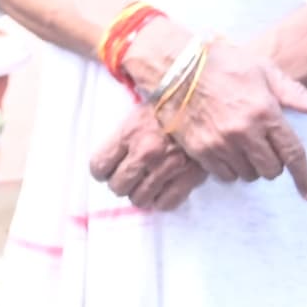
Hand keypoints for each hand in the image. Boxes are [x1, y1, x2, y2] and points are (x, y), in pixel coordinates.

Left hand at [87, 108, 205, 213]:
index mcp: (130, 132)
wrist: (208, 104)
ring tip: (147, 182)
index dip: (103, 170)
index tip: (108, 169)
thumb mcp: (141, 111)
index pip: (99, 166)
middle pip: (118, 187)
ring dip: (141, 194)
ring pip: (140, 199)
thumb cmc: (173, 106)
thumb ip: (123, 136)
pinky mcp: (189, 177)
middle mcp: (146, 151)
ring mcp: (168, 167)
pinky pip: (166, 203)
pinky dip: (162, 200)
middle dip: (122, 183)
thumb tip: (110, 159)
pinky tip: (163, 188)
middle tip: (129, 176)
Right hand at [159, 31, 306, 198]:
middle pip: (271, 170)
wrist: (177, 67)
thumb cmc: (224, 65)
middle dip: (273, 163)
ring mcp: (221, 143)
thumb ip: (295, 94)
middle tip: (265, 146)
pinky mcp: (201, 151)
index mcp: (265, 111)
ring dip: (251, 166)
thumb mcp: (264, 71)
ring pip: (248, 175)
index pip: (292, 153)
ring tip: (243, 145)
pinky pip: (225, 175)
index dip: (304, 177)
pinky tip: (227, 150)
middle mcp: (244, 131)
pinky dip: (231, 168)